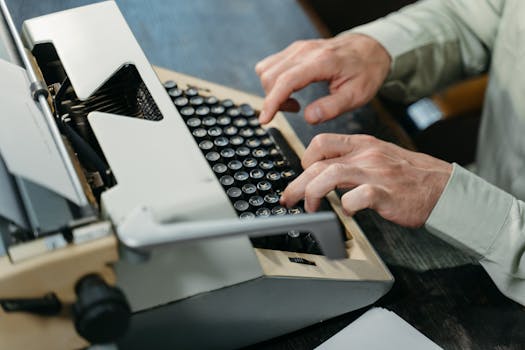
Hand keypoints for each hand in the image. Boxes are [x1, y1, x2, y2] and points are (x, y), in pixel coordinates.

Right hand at [255, 34, 390, 123]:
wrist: (369, 49)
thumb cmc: (365, 71)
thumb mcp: (356, 95)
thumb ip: (332, 107)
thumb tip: (309, 118)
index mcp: (322, 62)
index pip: (286, 81)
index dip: (272, 102)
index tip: (265, 119)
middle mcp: (305, 51)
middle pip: (271, 76)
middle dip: (274, 100)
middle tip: (294, 110)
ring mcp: (298, 48)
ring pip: (266, 70)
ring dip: (272, 91)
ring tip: (293, 102)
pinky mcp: (294, 50)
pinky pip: (271, 65)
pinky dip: (273, 82)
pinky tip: (290, 90)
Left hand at [281, 134, 452, 227]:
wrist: (445, 188)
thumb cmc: (412, 176)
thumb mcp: (380, 157)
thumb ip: (354, 161)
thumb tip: (324, 173)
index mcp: (363, 145)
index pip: (321, 142)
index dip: (304, 159)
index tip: (300, 175)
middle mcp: (366, 156)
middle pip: (318, 164)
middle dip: (297, 183)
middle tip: (289, 198)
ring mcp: (376, 173)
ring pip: (331, 175)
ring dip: (313, 194)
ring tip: (310, 208)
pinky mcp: (386, 193)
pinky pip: (357, 197)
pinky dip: (346, 206)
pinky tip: (347, 212)